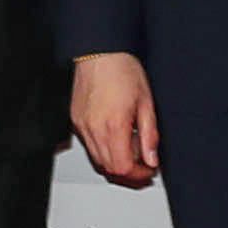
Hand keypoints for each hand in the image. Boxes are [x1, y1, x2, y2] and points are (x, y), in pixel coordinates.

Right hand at [71, 52, 160, 185]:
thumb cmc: (122, 70)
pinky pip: (88, 145)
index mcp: (113, 126)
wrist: (99, 53)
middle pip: (108, 168)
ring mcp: (81, 125)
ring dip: (116, 161)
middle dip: (129, 172)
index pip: (122, 168)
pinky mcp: (75, 120)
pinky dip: (104, 148)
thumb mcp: (146, 103)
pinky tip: (117, 136)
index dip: (138, 175)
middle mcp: (93, 129)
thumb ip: (149, 135)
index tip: (149, 170)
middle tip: (144, 164)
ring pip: (97, 159)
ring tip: (132, 147)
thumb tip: (152, 159)